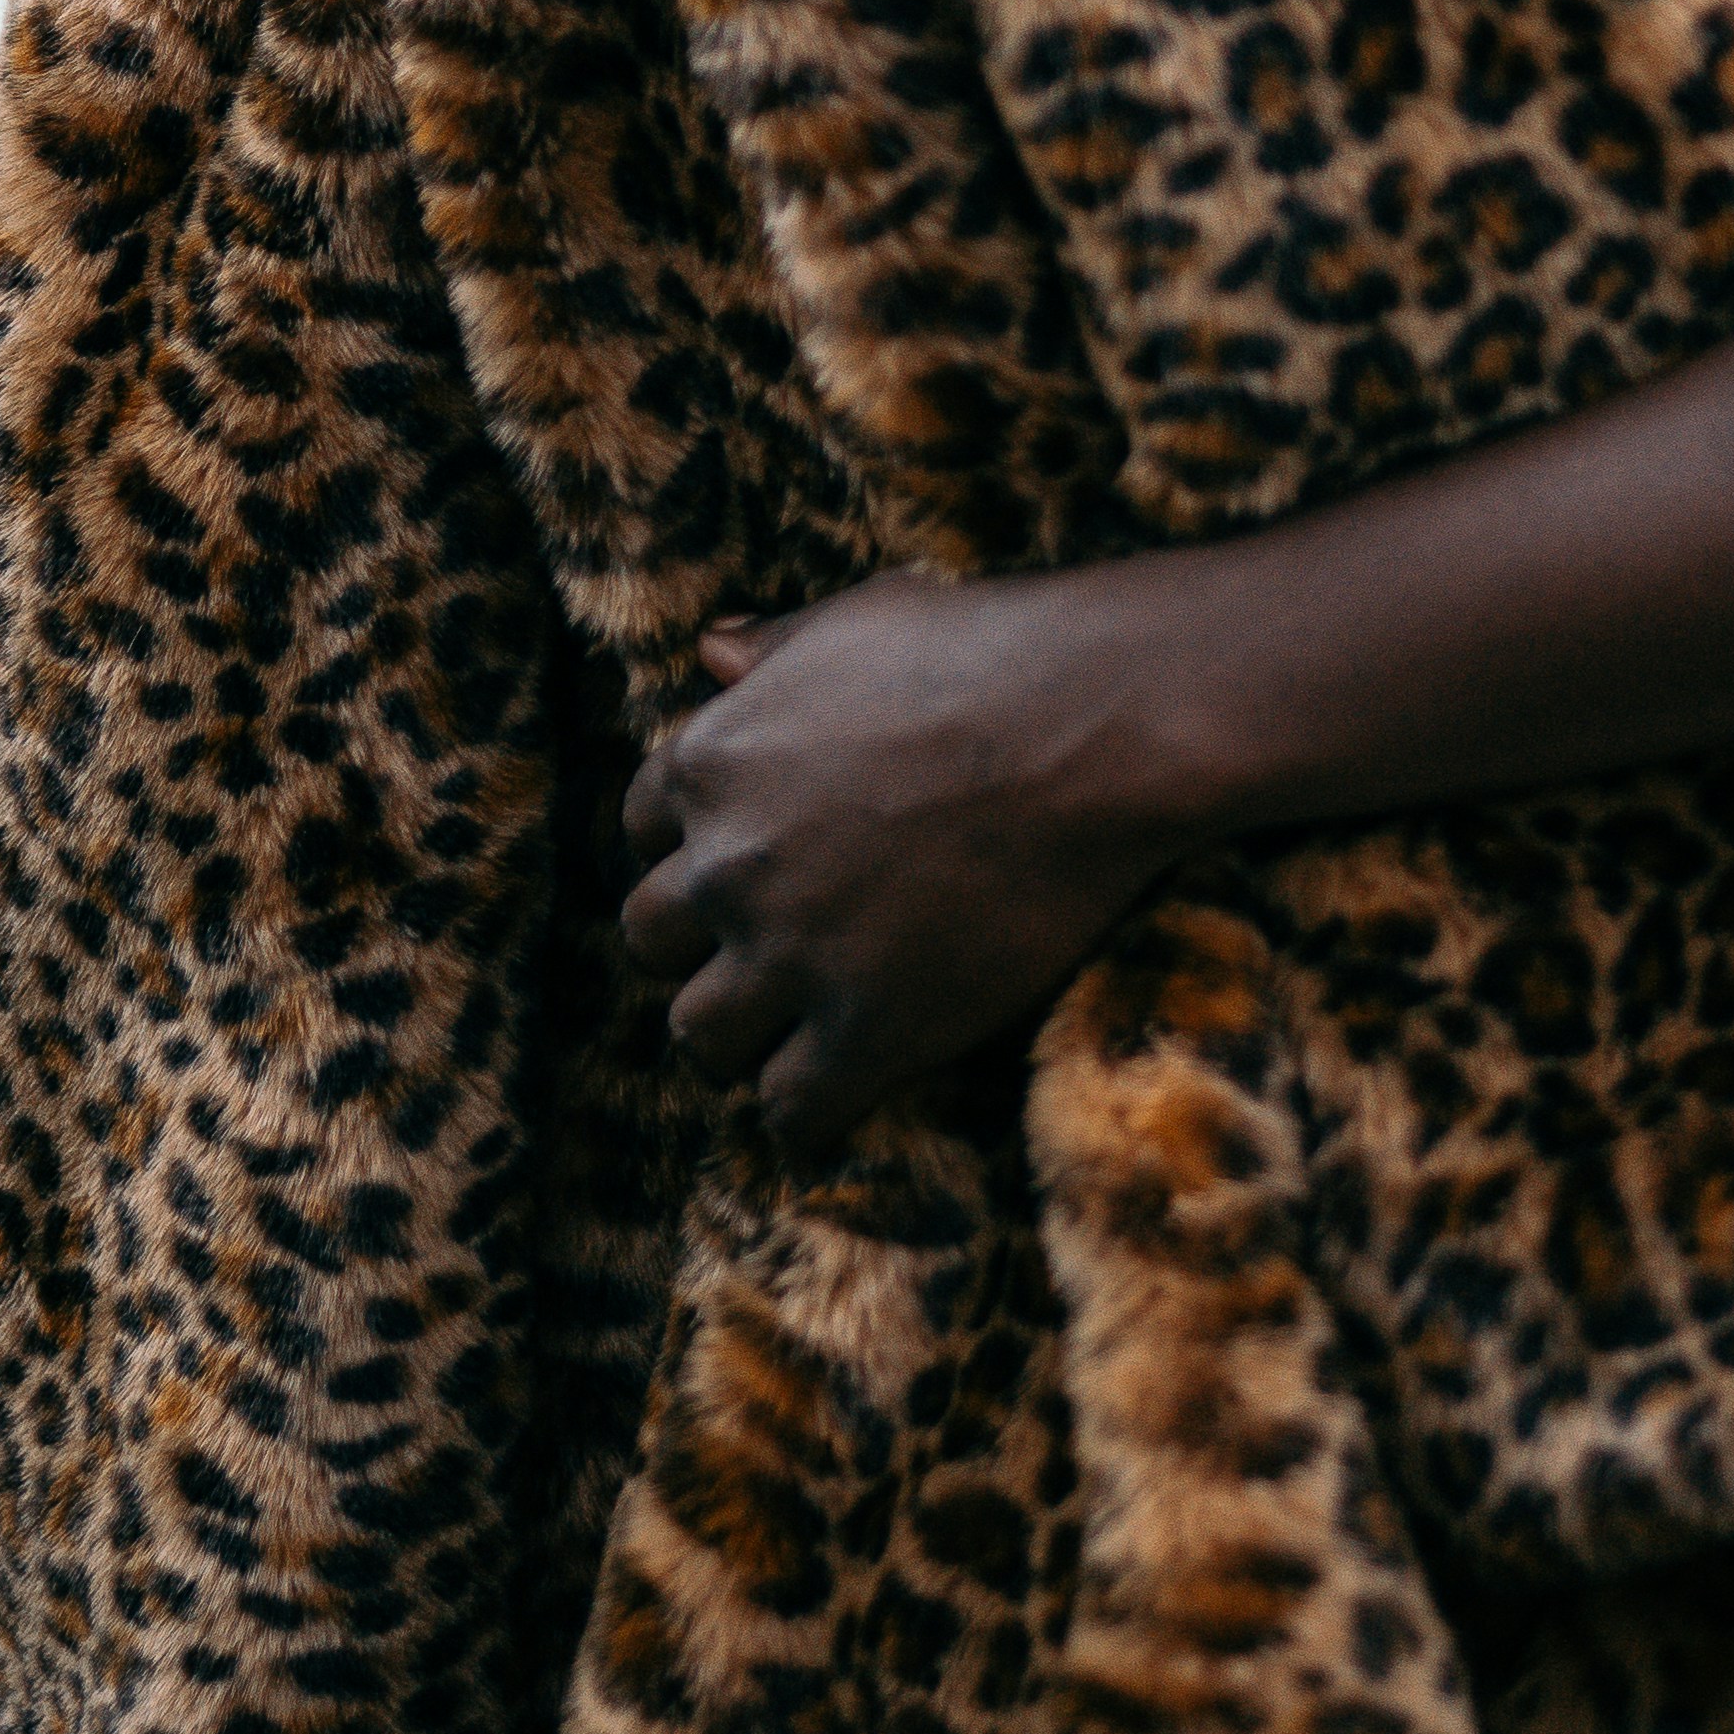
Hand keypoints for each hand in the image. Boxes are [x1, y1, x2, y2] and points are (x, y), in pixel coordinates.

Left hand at [618, 560, 1196, 1146]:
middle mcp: (729, 867)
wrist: (1092, 724)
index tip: (738, 862)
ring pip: (701, 1037)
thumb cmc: (984, 650)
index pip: (642, 828)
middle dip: (701, 945)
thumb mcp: (858, 620)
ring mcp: (793, 956)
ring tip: (787, 1034)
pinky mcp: (868, 1031)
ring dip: (739, 1035)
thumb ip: (774, 646)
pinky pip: (789, 1112)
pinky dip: (803, 1113)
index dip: (690, 846)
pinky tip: (841, 1091)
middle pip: (654, 941)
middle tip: (761, 951)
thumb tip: (709, 650)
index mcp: (712, 762)